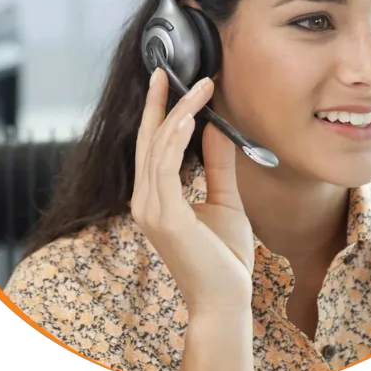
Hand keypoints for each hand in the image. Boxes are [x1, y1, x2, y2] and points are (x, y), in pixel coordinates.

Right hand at [131, 67, 254, 313]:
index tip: (165, 79)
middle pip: (149, 140)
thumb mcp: (224, 200)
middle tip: (174, 70)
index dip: (156, 110)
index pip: (151, 145)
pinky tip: (189, 120)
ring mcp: (151, 210)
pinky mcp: (165, 217)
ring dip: (178, 114)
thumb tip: (217, 129)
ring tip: (200, 88)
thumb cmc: (224, 257)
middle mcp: (145, 201)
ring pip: (158, 149)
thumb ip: (218, 166)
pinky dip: (175, 141)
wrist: (225, 300)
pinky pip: (164, 169)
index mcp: (155, 198)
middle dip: (162, 102)